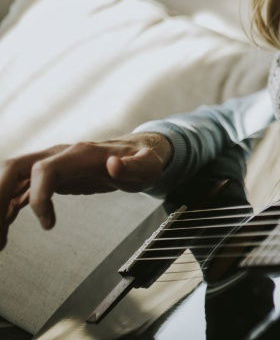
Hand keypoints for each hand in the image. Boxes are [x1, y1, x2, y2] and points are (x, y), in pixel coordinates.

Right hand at [0, 132, 172, 248]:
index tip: (49, 225)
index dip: (39, 195)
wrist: (136, 153)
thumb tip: (114, 165)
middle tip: (1, 234)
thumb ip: (135, 165)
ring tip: (0, 242)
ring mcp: (50, 166)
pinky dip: (6, 210)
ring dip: (0, 207)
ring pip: (10, 181)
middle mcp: (58, 156)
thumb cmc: (144, 159)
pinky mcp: (48, 179)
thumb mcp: (149, 164)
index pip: (45, 169)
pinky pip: (17, 192)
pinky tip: (4, 232)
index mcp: (79, 154)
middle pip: (13, 169)